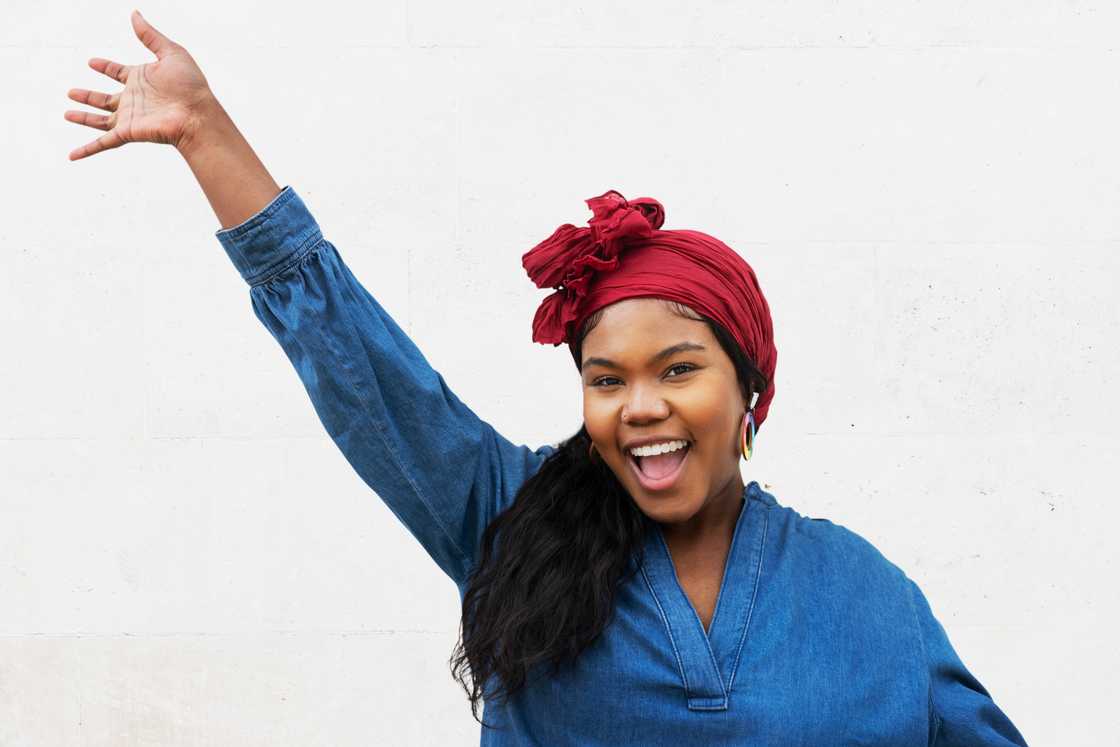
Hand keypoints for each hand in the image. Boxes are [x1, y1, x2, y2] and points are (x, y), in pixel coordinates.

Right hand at [64, 10, 214, 160]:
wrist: (197, 114)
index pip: (118, 72)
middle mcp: (134, 100)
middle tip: (71, 92)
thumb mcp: (170, 53)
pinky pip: (102, 143)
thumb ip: (150, 36)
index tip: (92, 62)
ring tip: (66, 113)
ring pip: (99, 120)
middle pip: (105, 99)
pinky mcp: (127, 132)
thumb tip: (135, 15)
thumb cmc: (191, 86)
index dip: (105, 67)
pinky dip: (87, 150)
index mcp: (142, 80)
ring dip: (83, 118)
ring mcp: (130, 117)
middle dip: (88, 96)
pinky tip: (72, 156)